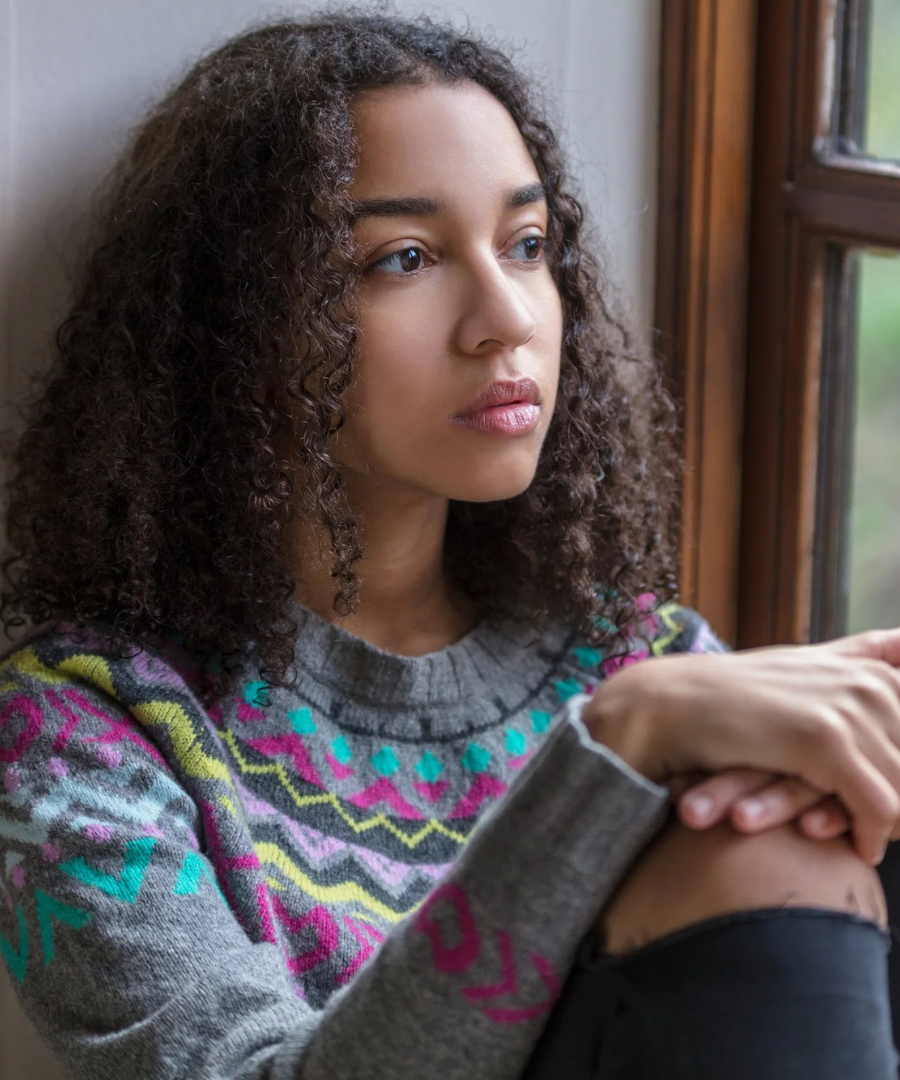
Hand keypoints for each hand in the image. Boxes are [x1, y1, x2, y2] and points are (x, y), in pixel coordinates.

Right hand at [582, 626, 899, 865]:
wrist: (674, 705)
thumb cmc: (734, 696)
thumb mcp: (805, 670)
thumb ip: (855, 657)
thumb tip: (896, 641)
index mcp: (869, 672)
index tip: (895, 799)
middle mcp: (866, 684)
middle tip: (893, 829)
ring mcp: (847, 710)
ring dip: (894, 824)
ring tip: (876, 841)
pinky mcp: (824, 742)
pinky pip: (878, 806)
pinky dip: (871, 834)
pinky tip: (859, 849)